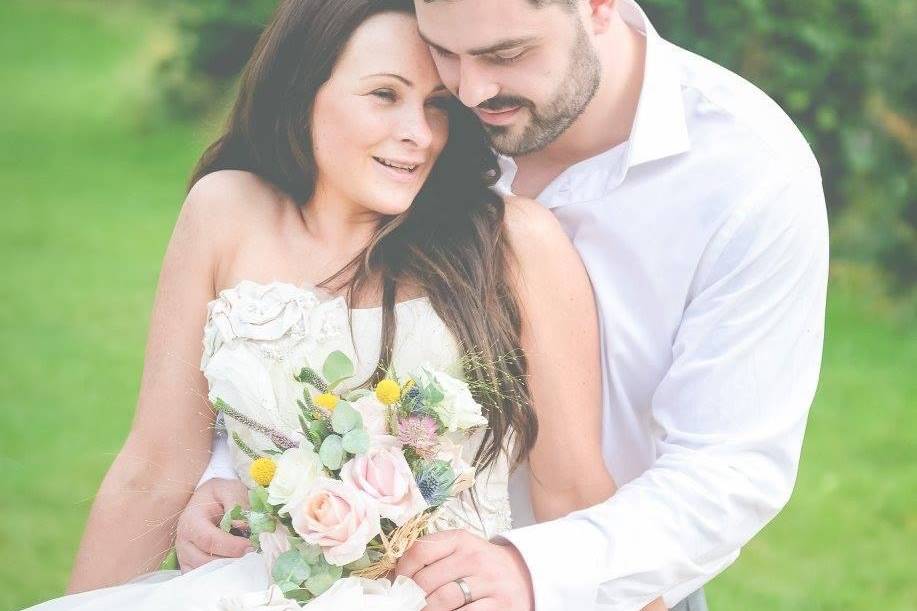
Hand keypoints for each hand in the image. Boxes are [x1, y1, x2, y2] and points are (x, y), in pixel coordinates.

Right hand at [175, 478, 251, 571]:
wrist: (207, 499)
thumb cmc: (219, 494)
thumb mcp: (230, 489)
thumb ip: (237, 503)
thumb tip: (243, 525)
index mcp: (191, 520)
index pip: (209, 539)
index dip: (231, 546)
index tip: (250, 546)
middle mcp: (184, 541)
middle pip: (204, 561)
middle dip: (231, 561)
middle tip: (251, 555)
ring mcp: (184, 555)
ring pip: (203, 573)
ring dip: (226, 570)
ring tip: (244, 562)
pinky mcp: (189, 565)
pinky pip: (200, 578)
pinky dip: (217, 577)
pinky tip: (234, 569)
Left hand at [395, 529, 533, 610]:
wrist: (526, 576)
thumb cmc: (482, 567)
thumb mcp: (460, 551)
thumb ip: (432, 558)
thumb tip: (393, 579)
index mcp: (460, 540)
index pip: (420, 551)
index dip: (402, 571)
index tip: (397, 585)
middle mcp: (475, 557)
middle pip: (427, 580)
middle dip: (411, 598)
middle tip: (407, 605)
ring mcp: (489, 582)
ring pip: (443, 600)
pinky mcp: (500, 606)